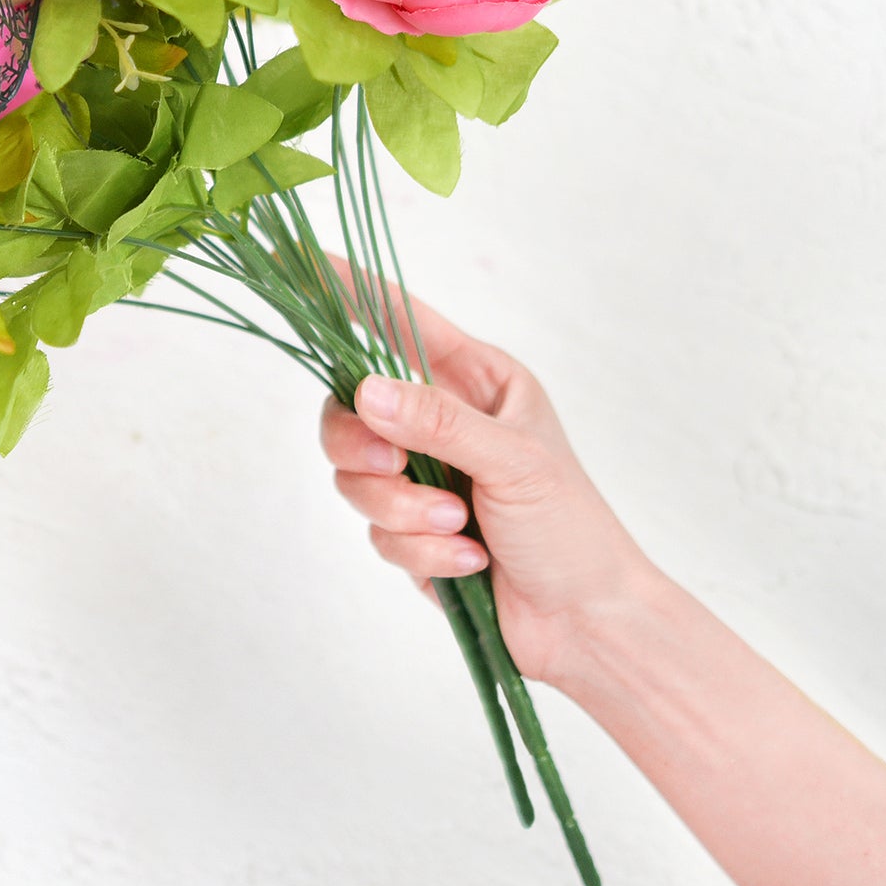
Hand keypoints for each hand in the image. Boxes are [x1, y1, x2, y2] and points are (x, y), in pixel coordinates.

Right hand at [319, 276, 650, 687]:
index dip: (346, 288)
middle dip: (362, 443)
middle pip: (348, 406)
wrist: (587, 626)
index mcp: (474, 379)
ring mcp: (419, 474)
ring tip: (458, 525)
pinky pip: (375, 528)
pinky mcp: (408, 527)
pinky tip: (468, 560)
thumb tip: (364, 392)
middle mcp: (439, 419)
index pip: (397, 319)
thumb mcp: (514, 461)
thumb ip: (438, 422)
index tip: (299, 260)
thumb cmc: (572, 529)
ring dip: (402, 508)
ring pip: (353, 473)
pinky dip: (419, 548)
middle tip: (392, 464)